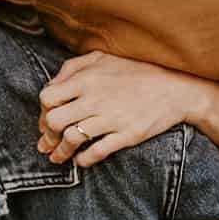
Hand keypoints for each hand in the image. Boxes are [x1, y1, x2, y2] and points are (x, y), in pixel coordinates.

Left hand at [38, 52, 218, 166]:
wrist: (176, 89)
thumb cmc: (136, 72)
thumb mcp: (102, 58)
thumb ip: (73, 68)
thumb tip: (52, 85)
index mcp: (86, 79)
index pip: (47, 97)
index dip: (42, 112)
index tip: (46, 120)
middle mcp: (95, 99)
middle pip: (54, 121)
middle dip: (46, 135)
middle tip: (47, 143)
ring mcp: (111, 118)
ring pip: (71, 139)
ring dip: (60, 152)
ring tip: (58, 157)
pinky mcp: (126, 135)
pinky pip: (96, 152)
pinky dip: (83, 160)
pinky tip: (80, 160)